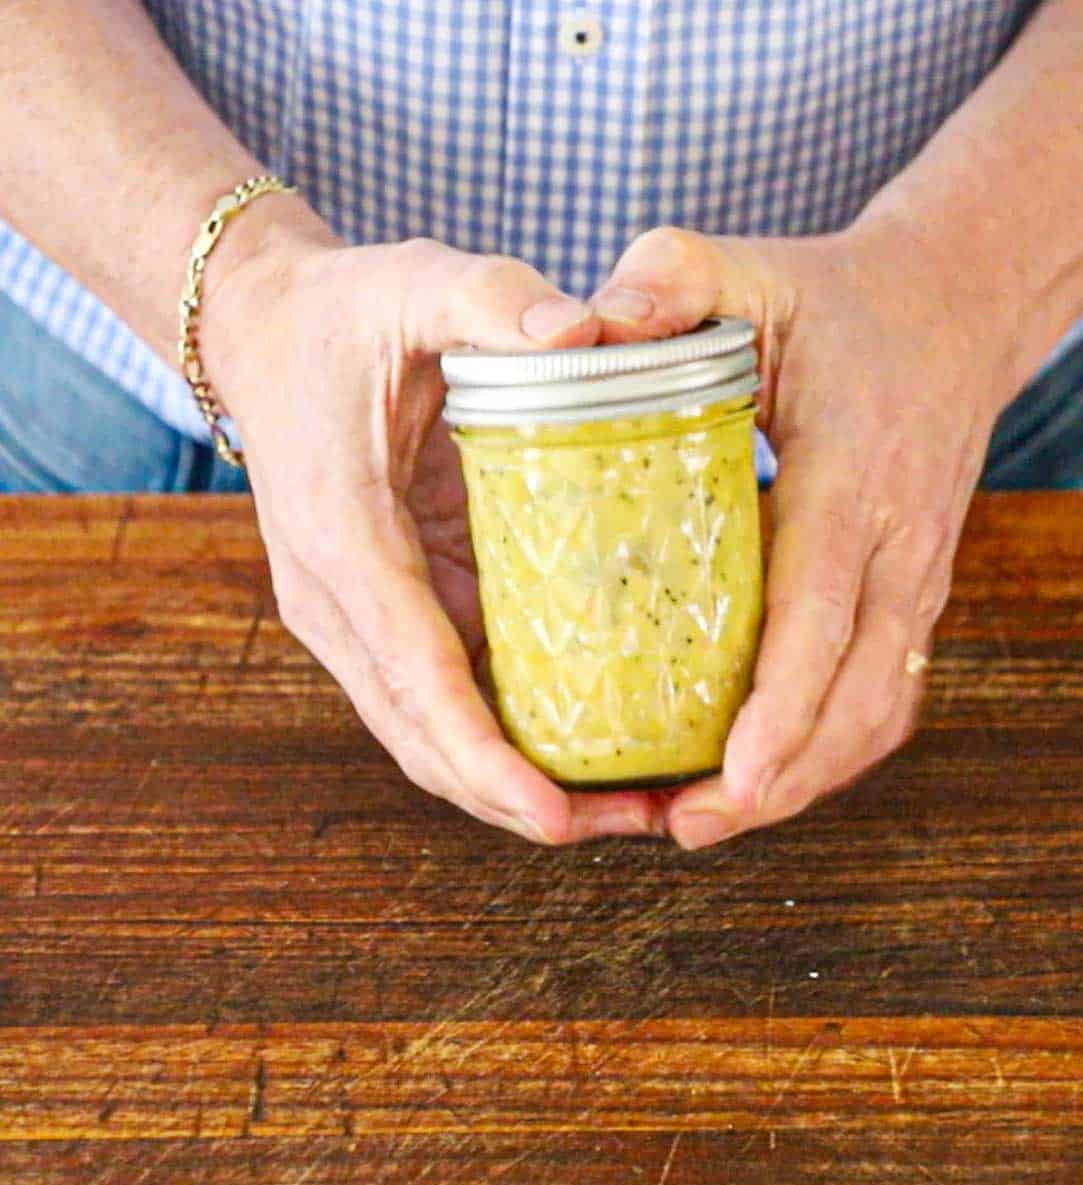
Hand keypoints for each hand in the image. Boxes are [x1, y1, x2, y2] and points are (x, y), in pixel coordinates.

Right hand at [202, 201, 662, 842]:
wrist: (264, 332)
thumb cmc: (342, 313)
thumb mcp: (417, 281)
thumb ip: (493, 298)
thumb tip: (593, 330)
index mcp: (343, 535)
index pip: (413, 672)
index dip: (485, 755)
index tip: (556, 816)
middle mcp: (337, 598)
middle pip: (422, 736)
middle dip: (518, 799)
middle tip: (635, 821)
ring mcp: (354, 615)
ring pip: (428, 734)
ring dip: (514, 784)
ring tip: (626, 805)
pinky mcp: (382, 610)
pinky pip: (441, 695)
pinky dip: (503, 737)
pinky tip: (582, 743)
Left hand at [590, 223, 1015, 848]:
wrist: (954, 309)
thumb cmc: (837, 300)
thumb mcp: (749, 268)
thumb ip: (673, 277)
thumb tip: (587, 325)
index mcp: (852, 477)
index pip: (823, 609)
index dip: (782, 704)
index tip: (731, 776)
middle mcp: (899, 545)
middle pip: (860, 693)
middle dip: (783, 777)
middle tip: (688, 825)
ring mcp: (918, 578)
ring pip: (881, 711)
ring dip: (806, 782)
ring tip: (710, 820)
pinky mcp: (916, 594)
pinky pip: (889, 695)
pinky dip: (831, 752)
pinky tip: (765, 777)